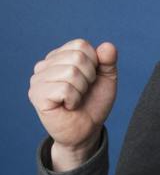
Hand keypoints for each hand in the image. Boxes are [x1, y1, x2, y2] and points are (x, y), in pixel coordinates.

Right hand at [29, 39, 118, 171]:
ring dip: (81, 89)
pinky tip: (68, 106)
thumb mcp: (106, 79)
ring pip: (71, 72)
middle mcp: (44, 66)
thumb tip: (108, 46)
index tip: (90, 79)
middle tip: (82, 91)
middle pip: (77, 57)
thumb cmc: (93, 103)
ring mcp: (37, 80)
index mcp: (58, 57)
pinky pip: (64, 88)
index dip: (94, 63)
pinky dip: (74, 99)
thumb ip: (108, 61)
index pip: (80, 45)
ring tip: (75, 99)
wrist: (87, 129)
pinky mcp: (37, 95)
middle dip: (89, 77)